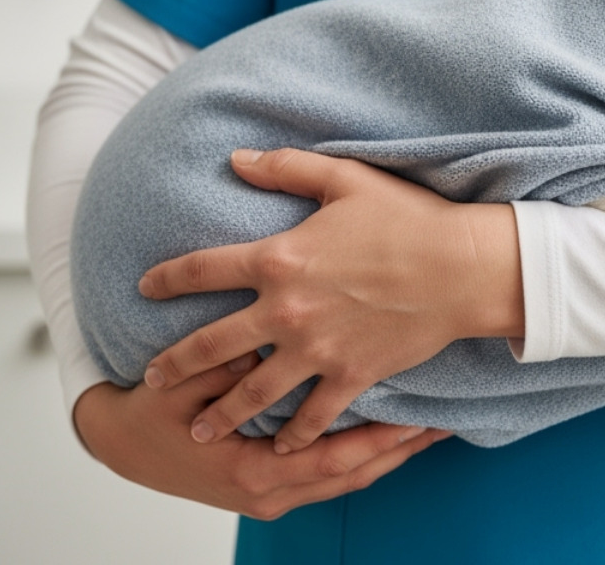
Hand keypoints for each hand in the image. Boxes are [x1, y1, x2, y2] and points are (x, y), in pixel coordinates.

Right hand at [73, 356, 450, 519]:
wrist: (120, 446)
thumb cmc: (149, 413)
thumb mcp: (176, 388)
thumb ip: (219, 370)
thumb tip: (257, 347)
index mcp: (251, 471)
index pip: (333, 459)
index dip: (379, 441)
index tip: (418, 417)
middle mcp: (268, 493)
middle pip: (352, 476)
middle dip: (398, 451)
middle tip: (443, 424)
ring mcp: (272, 495)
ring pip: (347, 480)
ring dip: (388, 456)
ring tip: (432, 429)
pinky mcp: (273, 486)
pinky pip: (331, 476)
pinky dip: (363, 459)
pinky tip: (392, 438)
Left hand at [137, 148, 523, 453]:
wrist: (461, 268)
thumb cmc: (408, 218)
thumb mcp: (344, 179)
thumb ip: (285, 168)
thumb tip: (236, 158)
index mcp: (278, 259)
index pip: (201, 270)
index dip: (166, 278)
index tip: (144, 288)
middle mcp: (286, 310)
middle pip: (211, 345)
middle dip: (174, 364)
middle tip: (151, 378)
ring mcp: (316, 350)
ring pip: (253, 393)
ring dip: (221, 414)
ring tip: (200, 429)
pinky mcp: (350, 376)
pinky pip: (313, 416)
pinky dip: (295, 435)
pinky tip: (281, 446)